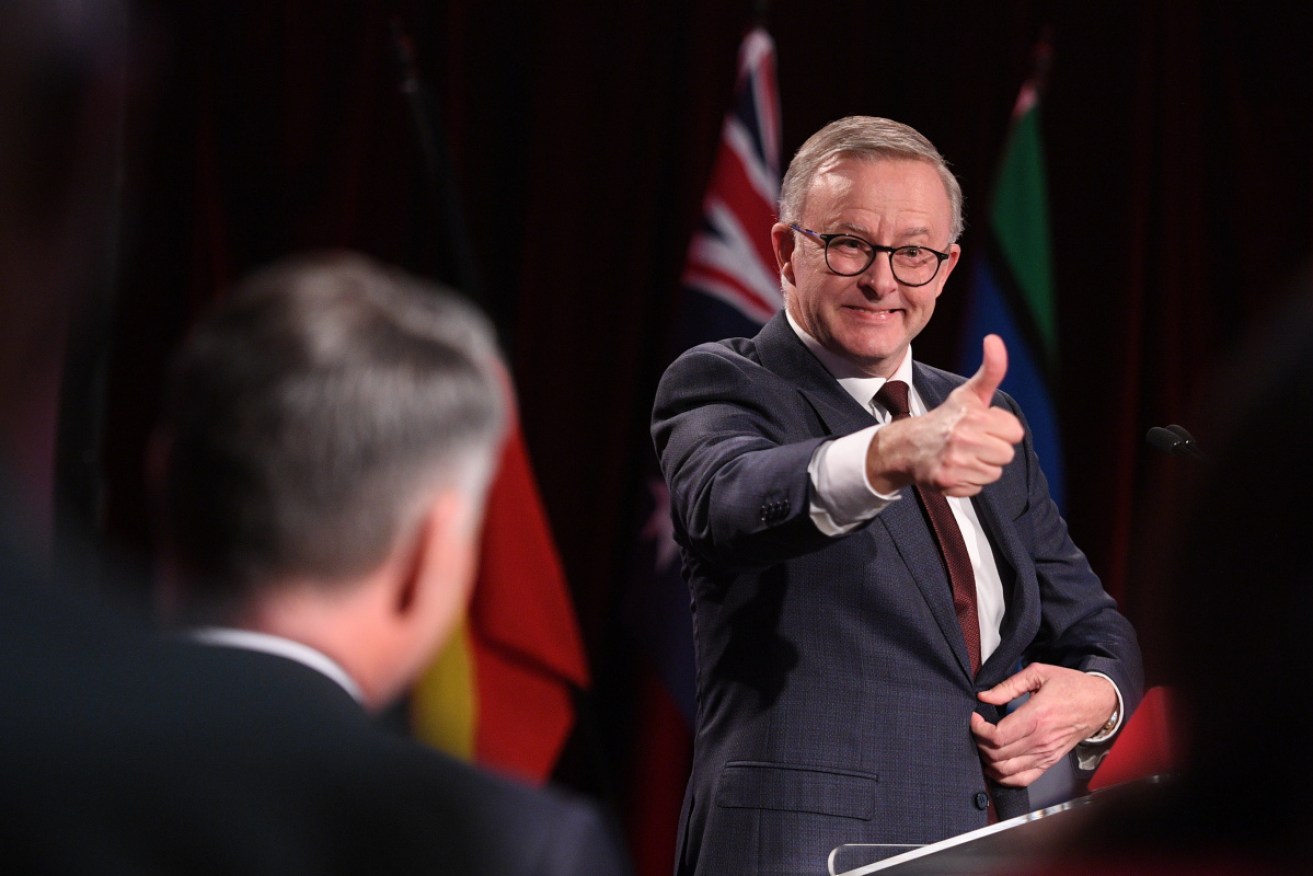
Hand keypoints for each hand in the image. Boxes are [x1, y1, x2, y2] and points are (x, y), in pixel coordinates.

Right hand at [865, 335, 1024, 495]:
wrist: (906, 446)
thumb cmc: (945, 419)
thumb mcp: (969, 394)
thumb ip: (991, 369)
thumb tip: (994, 338)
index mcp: (973, 416)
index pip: (1015, 432)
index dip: (1000, 430)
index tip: (982, 427)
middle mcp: (963, 438)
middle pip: (1006, 455)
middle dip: (992, 451)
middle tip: (971, 443)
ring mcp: (954, 461)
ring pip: (993, 474)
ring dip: (980, 468)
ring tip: (962, 457)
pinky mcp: (946, 482)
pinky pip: (977, 488)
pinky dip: (967, 482)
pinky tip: (954, 469)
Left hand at [969, 663, 1117, 786]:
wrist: (1099, 702)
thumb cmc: (1071, 686)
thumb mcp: (1039, 673)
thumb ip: (1008, 685)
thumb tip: (984, 696)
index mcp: (1037, 717)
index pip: (998, 736)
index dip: (978, 730)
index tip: (974, 718)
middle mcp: (1041, 740)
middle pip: (998, 755)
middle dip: (980, 743)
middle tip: (977, 730)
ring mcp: (1046, 755)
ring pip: (1006, 771)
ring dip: (989, 761)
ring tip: (984, 744)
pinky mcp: (1050, 762)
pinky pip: (1023, 779)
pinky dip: (1004, 777)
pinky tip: (996, 765)